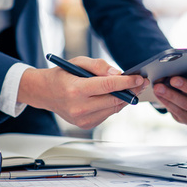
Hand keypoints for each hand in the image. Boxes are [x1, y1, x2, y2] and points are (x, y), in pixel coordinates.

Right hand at [18, 57, 147, 128]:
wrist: (44, 92)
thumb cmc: (62, 75)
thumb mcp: (78, 62)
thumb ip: (99, 65)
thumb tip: (118, 73)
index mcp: (76, 89)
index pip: (108, 86)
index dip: (127, 82)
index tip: (139, 78)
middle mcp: (79, 107)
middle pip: (114, 99)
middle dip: (131, 91)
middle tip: (142, 83)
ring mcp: (82, 119)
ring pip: (113, 108)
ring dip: (125, 99)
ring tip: (133, 88)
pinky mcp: (86, 125)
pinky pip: (107, 114)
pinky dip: (114, 105)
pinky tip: (118, 96)